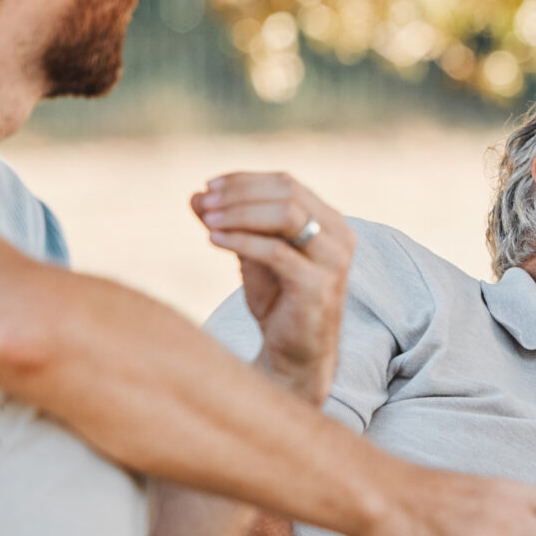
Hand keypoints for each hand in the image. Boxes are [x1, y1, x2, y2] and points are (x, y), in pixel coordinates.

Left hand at [192, 172, 352, 405]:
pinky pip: (276, 252)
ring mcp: (332, 261)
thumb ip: (230, 225)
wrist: (296, 355)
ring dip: (240, 213)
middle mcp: (339, 236)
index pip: (287, 182)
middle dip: (240, 194)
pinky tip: (214, 240)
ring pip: (286, 215)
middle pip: (288, 193)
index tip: (208, 186)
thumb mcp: (251, 256)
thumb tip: (195, 195)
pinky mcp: (317, 286)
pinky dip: (241, 241)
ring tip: (207, 220)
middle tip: (204, 202)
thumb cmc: (278, 303)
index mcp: (330, 222)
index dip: (245, 180)